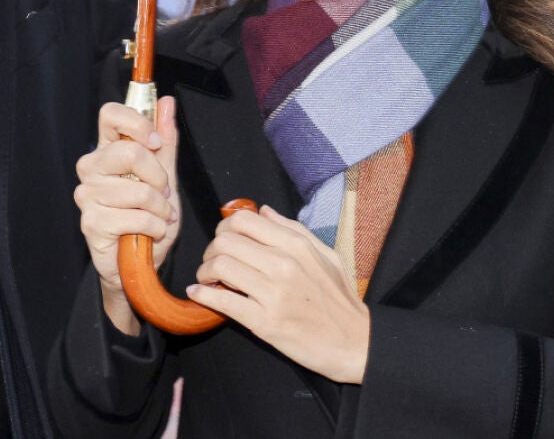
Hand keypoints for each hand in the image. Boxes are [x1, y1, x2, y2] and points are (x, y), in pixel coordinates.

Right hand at [73, 98, 180, 334]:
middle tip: (164, 193)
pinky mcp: (91, 222)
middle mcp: (91, 168)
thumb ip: (165, 141)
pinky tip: (151, 233)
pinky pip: (135, 217)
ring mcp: (87, 195)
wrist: (139, 263)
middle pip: (128, 151)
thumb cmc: (149, 218)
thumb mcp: (165, 176)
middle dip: (158, 176)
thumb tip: (166, 102)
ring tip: (159, 217)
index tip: (155, 142)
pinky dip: (154, 227)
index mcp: (107, 150)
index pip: (110, 115)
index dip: (136, 122)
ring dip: (160, 208)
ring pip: (138, 190)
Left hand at [187, 206, 370, 383]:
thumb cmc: (340, 299)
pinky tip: (198, 294)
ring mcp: (273, 294)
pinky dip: (203, 295)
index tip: (223, 240)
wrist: (354, 342)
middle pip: (225, 242)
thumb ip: (293, 230)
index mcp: (296, 246)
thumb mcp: (326, 256)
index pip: (243, 221)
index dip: (224, 227)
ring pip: (220, 267)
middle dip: (210, 250)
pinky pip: (223, 301)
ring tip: (207, 279)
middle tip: (211, 262)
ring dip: (204, 272)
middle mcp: (283, 265)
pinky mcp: (265, 322)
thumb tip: (263, 210)